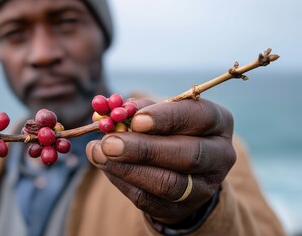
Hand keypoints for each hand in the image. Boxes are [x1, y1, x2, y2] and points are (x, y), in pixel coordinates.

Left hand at [86, 98, 235, 224]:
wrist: (179, 169)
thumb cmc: (166, 131)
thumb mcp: (158, 114)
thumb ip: (137, 111)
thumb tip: (110, 112)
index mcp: (217, 122)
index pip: (200, 116)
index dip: (167, 118)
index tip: (135, 120)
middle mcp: (220, 155)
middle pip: (188, 154)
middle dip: (145, 149)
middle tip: (110, 142)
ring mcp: (204, 187)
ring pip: (169, 183)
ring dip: (129, 169)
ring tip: (100, 153)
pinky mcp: (182, 208)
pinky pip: (150, 200)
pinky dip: (123, 183)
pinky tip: (106, 167)